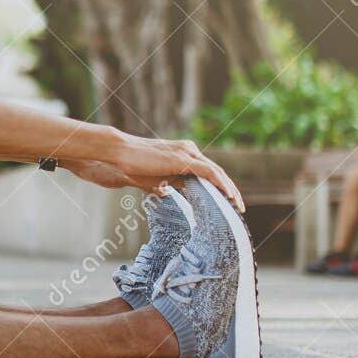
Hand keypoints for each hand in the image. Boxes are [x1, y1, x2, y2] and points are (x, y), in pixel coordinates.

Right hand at [61, 133, 244, 212]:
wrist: (119, 153)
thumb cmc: (131, 165)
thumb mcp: (153, 177)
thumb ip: (165, 182)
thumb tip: (169, 191)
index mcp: (182, 154)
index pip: (207, 172)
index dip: (218, 187)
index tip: (226, 203)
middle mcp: (188, 150)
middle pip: (216, 172)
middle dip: (229, 190)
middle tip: (239, 207)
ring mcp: (187, 153)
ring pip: (217, 172)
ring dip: (230, 189)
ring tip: (238, 205)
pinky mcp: (184, 159)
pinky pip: (210, 173)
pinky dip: (222, 185)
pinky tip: (228, 196)